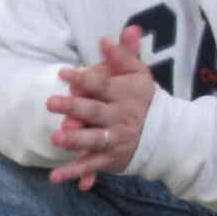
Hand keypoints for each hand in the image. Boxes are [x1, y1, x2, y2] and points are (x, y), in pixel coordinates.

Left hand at [47, 25, 153, 188]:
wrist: (165, 133)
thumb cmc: (144, 99)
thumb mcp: (138, 74)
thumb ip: (123, 55)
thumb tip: (105, 38)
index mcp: (122, 94)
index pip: (101, 85)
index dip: (83, 78)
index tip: (63, 73)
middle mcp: (118, 117)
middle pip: (93, 111)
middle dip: (73, 107)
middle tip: (50, 102)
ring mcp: (114, 139)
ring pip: (93, 139)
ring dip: (75, 140)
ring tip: (57, 138)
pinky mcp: (110, 159)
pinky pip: (90, 166)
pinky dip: (74, 173)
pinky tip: (54, 178)